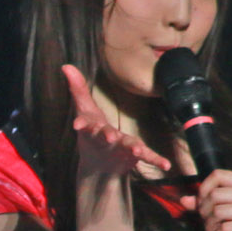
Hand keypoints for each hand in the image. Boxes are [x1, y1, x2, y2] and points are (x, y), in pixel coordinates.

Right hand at [62, 64, 166, 185]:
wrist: (100, 164)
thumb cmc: (92, 131)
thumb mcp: (84, 109)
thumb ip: (78, 88)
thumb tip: (66, 65)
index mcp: (93, 128)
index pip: (86, 124)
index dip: (82, 124)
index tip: (77, 124)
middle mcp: (106, 139)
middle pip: (106, 136)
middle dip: (107, 136)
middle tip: (110, 137)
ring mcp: (121, 148)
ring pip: (126, 146)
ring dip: (132, 147)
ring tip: (137, 150)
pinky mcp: (134, 155)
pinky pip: (147, 156)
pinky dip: (156, 160)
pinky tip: (166, 165)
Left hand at [191, 169, 231, 230]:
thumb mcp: (226, 209)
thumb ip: (205, 202)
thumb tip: (185, 200)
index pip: (218, 175)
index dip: (204, 189)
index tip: (202, 203)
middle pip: (215, 195)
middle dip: (204, 212)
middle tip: (209, 222)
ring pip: (218, 212)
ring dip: (210, 227)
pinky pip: (225, 229)